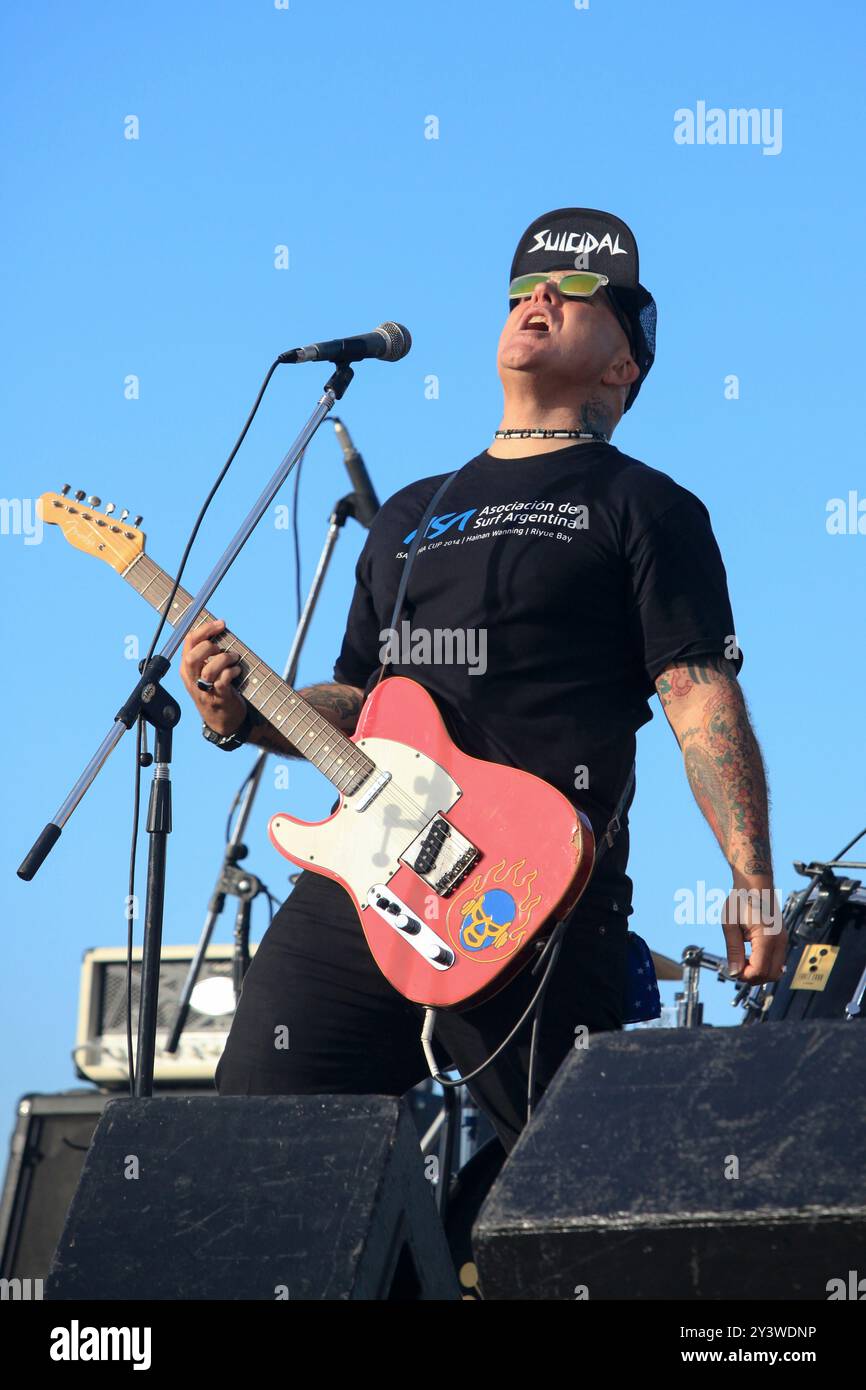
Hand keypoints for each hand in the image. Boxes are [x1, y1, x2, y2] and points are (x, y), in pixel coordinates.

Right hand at [179, 617, 244, 735]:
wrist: (222, 721)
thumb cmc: (215, 690)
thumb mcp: (204, 671)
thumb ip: (206, 653)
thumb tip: (220, 628)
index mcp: (187, 669)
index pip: (188, 642)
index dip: (205, 629)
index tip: (220, 624)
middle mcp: (192, 679)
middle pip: (192, 656)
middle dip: (209, 646)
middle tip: (222, 648)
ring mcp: (204, 691)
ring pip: (208, 669)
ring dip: (224, 659)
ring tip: (234, 658)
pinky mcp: (218, 698)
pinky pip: (222, 681)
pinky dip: (232, 672)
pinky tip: (237, 670)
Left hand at [721, 884, 786, 983]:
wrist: (754, 883)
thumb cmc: (742, 899)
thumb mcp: (730, 926)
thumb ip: (733, 951)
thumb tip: (734, 972)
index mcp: (766, 938)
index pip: (760, 971)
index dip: (745, 977)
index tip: (733, 971)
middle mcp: (779, 941)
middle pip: (772, 975)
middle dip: (754, 978)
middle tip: (737, 969)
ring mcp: (783, 940)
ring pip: (777, 970)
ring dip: (760, 972)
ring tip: (743, 962)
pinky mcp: (781, 938)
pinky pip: (777, 960)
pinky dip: (765, 964)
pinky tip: (750, 956)